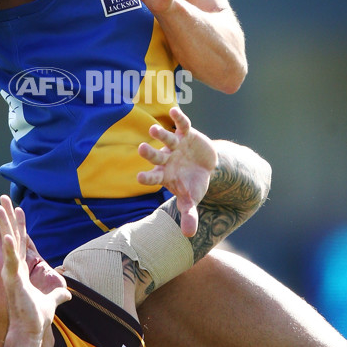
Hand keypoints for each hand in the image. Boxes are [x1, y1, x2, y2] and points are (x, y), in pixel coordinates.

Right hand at [0, 196, 69, 338]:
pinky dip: (9, 249)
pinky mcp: (12, 281)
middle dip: (7, 217)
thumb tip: (68, 295)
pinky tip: (7, 236)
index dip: (20, 225)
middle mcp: (13, 268)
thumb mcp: (51, 302)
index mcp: (21, 270)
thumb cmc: (36, 318)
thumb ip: (58, 296)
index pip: (21, 242)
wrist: (29, 332)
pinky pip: (11, 262)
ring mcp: (11, 273)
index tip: (18, 208)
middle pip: (11, 236)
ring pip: (8, 243)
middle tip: (1, 198)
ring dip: (3, 224)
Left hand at [137, 107, 217, 237]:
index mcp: (164, 175)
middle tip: (141, 149)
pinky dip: (179, 118)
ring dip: (160, 134)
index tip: (138, 177)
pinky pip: (182, 124)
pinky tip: (174, 111)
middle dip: (149, 153)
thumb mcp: (193, 200)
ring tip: (153, 130)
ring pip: (165, 139)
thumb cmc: (194, 184)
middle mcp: (166, 158)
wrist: (207, 167)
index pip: (152, 177)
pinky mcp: (186, 133)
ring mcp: (175, 145)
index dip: (146, 177)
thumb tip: (188, 236)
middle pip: (155, 156)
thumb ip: (189, 215)